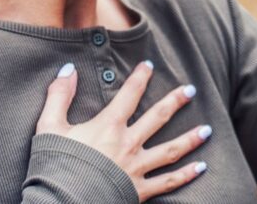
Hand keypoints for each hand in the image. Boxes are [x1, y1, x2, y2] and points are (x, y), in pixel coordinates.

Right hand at [36, 61, 210, 201]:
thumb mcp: (49, 127)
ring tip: (207, 130)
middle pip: (158, 118)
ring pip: (171, 150)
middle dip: (176, 101)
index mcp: (108, 127)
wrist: (58, 203)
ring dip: (191, 139)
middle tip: (191, 90)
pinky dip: (186, 175)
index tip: (150, 65)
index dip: (140, 78)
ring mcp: (136, 168)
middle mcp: (128, 144)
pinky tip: (201, 167)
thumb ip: (59, 96)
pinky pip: (168, 182)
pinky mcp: (139, 190)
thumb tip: (68, 70)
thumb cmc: (53, 166)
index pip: (129, 95)